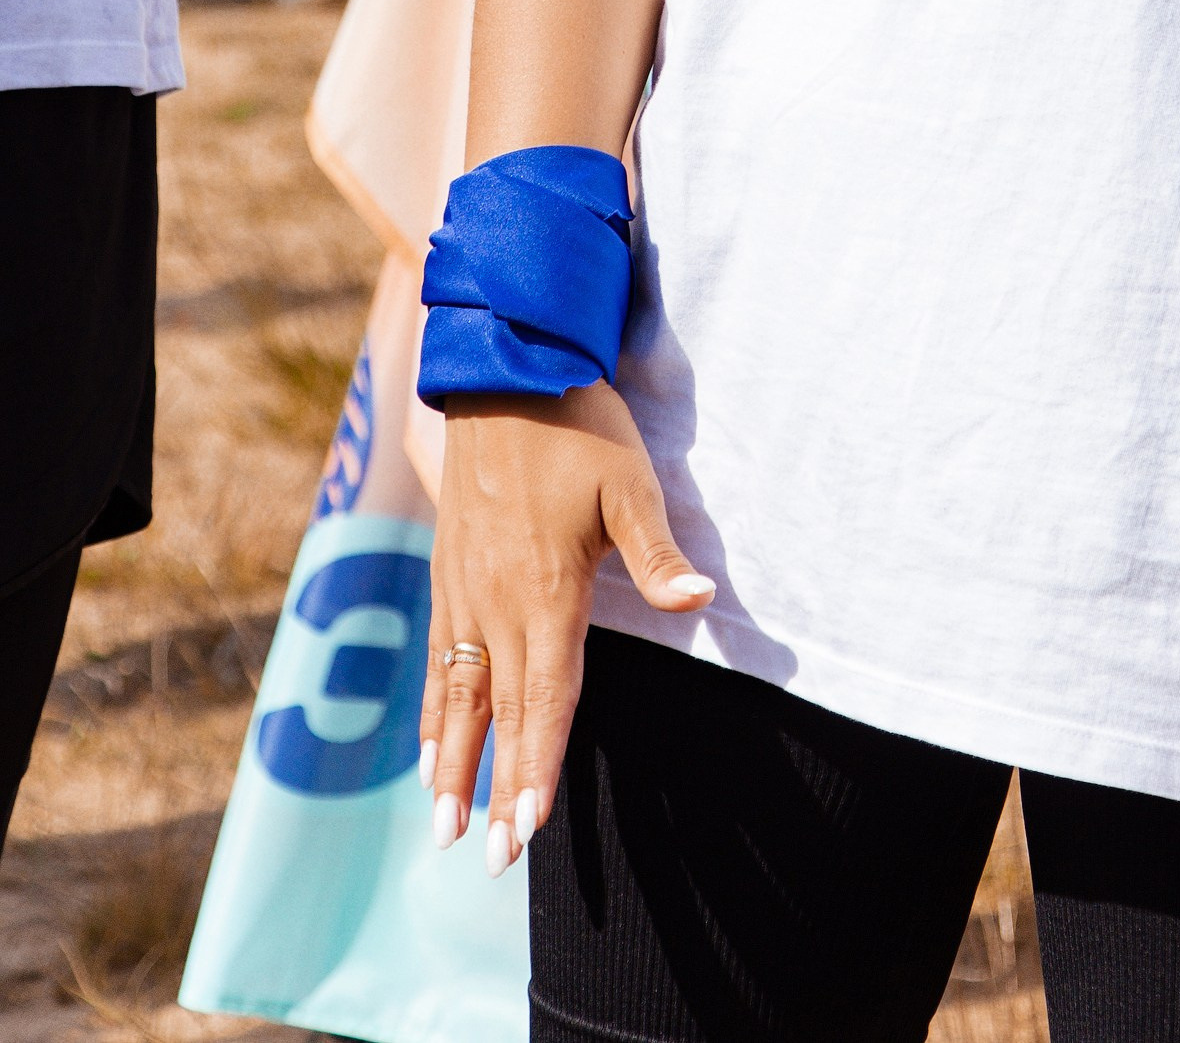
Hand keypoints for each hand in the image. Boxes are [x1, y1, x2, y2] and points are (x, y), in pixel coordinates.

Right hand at [423, 384, 713, 872]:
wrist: (501, 372)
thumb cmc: (576, 426)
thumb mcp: (628, 480)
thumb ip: (657, 551)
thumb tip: (699, 596)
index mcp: (546, 589)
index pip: (543, 697)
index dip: (536, 765)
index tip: (526, 830)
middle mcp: (496, 602)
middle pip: (495, 712)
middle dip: (492, 789)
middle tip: (486, 859)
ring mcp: (463, 589)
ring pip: (454, 694)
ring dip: (449, 763)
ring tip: (441, 826)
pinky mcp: (446, 571)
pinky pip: (436, 656)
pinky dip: (431, 710)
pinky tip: (428, 744)